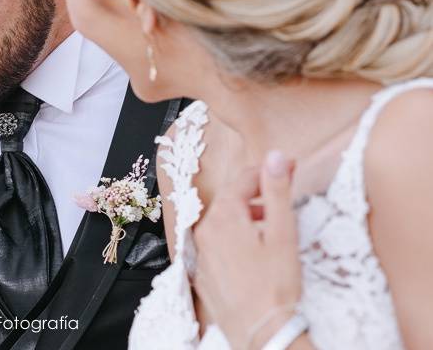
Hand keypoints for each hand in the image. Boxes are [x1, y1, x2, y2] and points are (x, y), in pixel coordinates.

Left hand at [192, 151, 301, 348]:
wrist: (261, 333)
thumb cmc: (276, 285)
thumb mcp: (282, 233)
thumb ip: (277, 190)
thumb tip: (275, 156)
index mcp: (223, 216)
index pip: (242, 179)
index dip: (266, 172)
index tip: (287, 169)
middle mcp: (204, 231)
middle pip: (228, 199)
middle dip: (254, 193)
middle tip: (279, 196)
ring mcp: (200, 253)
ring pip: (220, 222)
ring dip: (243, 216)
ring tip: (268, 223)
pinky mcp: (201, 273)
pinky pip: (215, 245)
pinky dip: (232, 240)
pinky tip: (251, 252)